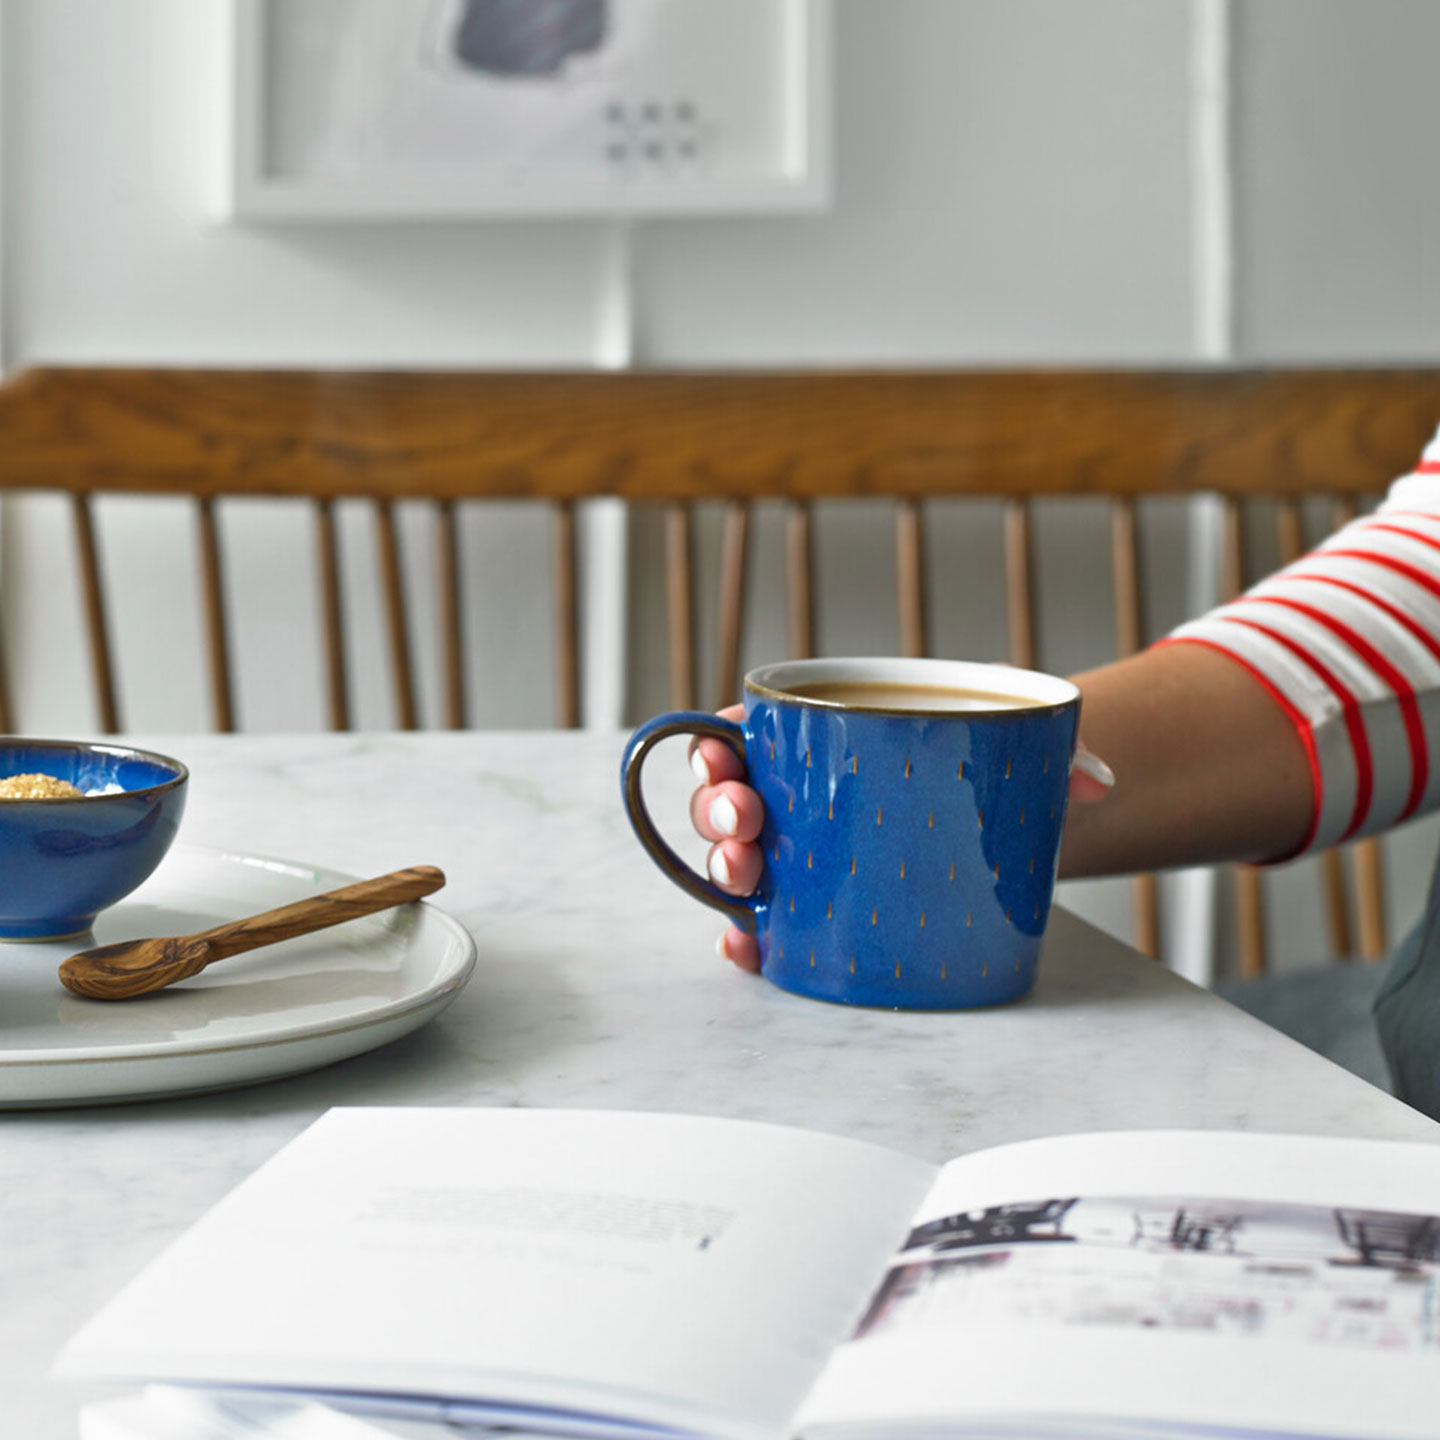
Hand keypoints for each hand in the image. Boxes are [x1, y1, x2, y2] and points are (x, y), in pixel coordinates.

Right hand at [689, 706, 1114, 973]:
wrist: (1011, 824)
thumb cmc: (989, 769)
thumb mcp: (1017, 745)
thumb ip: (1058, 751)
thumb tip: (1096, 778)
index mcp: (825, 739)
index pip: (750, 730)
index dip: (719, 739)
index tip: (726, 747)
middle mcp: (800, 797)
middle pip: (728, 797)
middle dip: (717, 807)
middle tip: (744, 819)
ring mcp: (804, 857)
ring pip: (736, 860)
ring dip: (724, 868)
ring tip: (746, 877)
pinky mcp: (819, 910)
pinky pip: (766, 924)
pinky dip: (746, 938)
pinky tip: (748, 944)